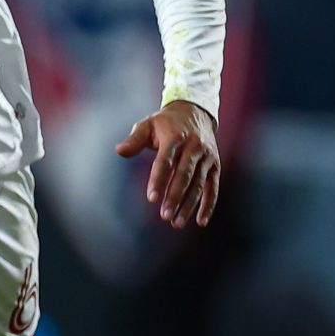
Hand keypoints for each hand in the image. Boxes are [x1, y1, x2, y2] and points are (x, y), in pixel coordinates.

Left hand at [114, 99, 221, 228]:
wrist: (196, 112)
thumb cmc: (165, 123)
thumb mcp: (147, 124)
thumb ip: (134, 139)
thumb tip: (119, 151)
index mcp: (175, 137)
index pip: (166, 162)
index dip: (158, 180)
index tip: (151, 199)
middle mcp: (194, 147)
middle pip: (184, 176)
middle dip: (174, 197)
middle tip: (165, 216)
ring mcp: (207, 157)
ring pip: (199, 184)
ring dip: (189, 205)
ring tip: (176, 223)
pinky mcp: (215, 165)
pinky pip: (213, 187)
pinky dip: (208, 204)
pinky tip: (200, 221)